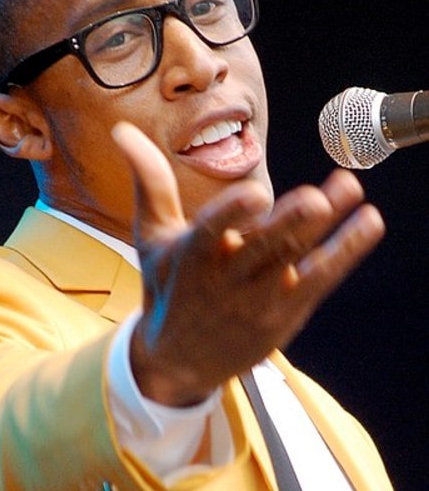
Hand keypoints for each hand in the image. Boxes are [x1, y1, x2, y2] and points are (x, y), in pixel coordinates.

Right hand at [112, 121, 384, 405]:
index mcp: (191, 257)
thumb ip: (149, 182)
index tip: (255, 195)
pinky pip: (320, 280)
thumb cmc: (166, 287)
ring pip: (297, 261)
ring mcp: (260, 300)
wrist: (178, 360)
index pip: (212, 232)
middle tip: (316, 200)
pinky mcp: (286, 314)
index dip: (233, 215)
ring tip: (354, 194)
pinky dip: (345, 252)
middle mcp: (227, 280)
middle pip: (263, 250)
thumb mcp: (152, 237)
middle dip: (289, 225)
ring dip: (329, 231)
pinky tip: (369, 222)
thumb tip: (121, 130)